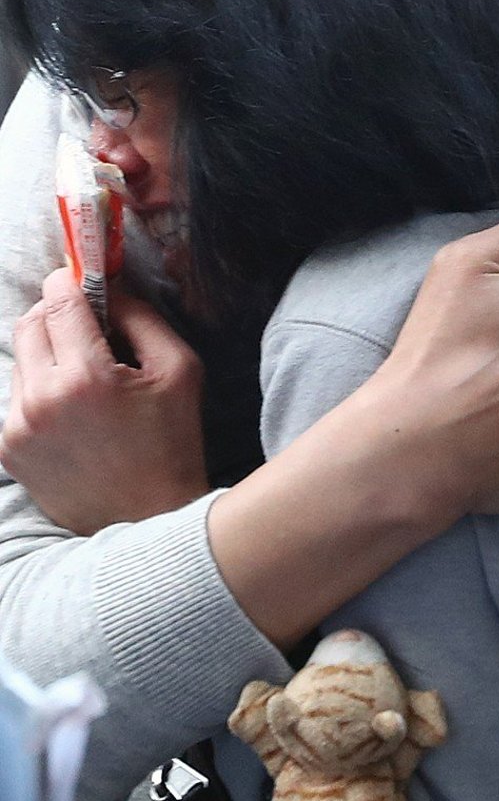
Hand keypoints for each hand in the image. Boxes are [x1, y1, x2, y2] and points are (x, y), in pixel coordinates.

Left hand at [1, 268, 208, 533]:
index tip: (81, 278)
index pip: (58, 302)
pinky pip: (16, 396)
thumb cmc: (172, 443)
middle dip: (55, 312)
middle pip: (29, 323)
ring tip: (84, 376)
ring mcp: (19, 428)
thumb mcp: (180, 368)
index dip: (69, 281)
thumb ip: (142, 317)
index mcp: (87, 377)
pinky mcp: (9, 450)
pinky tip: (72, 409)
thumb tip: (108, 288)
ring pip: (20, 358)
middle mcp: (42, 400)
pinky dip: (40, 388)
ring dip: (47, 352)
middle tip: (86, 322)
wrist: (148, 522)